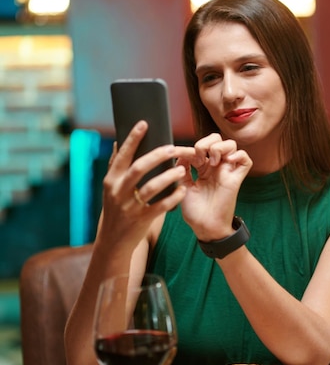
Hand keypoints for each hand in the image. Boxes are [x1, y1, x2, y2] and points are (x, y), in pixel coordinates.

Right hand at [99, 120, 186, 245]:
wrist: (114, 241)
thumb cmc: (117, 209)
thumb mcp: (111, 188)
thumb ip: (116, 167)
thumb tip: (118, 142)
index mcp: (112, 180)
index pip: (122, 155)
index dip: (133, 139)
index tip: (144, 123)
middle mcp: (118, 191)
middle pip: (139, 168)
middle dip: (157, 156)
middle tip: (173, 148)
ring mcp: (129, 206)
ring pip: (151, 187)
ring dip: (168, 177)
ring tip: (181, 170)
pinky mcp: (141, 219)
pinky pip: (160, 206)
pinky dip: (172, 198)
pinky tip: (183, 191)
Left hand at [176, 133, 252, 240]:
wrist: (205, 227)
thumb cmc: (195, 211)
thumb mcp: (183, 187)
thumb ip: (182, 169)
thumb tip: (180, 154)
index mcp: (203, 169)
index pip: (199, 147)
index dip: (187, 147)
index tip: (175, 153)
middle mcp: (216, 167)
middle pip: (217, 139)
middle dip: (206, 142)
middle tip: (199, 157)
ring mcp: (227, 172)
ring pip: (232, 145)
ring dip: (220, 147)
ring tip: (213, 160)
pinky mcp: (236, 179)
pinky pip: (245, 160)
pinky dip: (239, 155)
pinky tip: (227, 161)